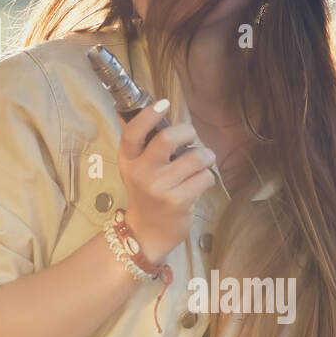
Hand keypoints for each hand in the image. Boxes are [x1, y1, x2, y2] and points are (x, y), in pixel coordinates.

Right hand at [117, 98, 214, 263]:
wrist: (147, 232)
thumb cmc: (146, 193)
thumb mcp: (134, 167)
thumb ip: (141, 142)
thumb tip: (149, 106)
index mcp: (128, 160)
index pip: (133, 133)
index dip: (148, 115)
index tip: (164, 104)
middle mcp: (141, 173)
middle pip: (168, 138)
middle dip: (188, 132)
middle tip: (191, 138)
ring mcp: (160, 188)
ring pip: (196, 157)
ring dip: (205, 156)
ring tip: (201, 163)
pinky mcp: (179, 201)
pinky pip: (205, 177)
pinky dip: (207, 177)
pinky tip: (198, 184)